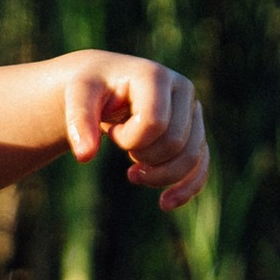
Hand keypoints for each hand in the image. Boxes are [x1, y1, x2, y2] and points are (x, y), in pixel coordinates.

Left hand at [64, 52, 207, 210]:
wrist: (105, 84)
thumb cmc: (92, 88)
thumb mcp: (78, 96)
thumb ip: (79, 120)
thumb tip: (85, 156)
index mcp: (156, 76)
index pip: (154, 123)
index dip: (130, 139)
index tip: (112, 131)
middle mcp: (182, 89)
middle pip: (175, 143)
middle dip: (144, 156)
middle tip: (122, 147)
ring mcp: (193, 111)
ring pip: (192, 158)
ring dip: (160, 176)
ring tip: (133, 172)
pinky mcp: (195, 131)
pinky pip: (201, 166)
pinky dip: (186, 188)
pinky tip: (165, 203)